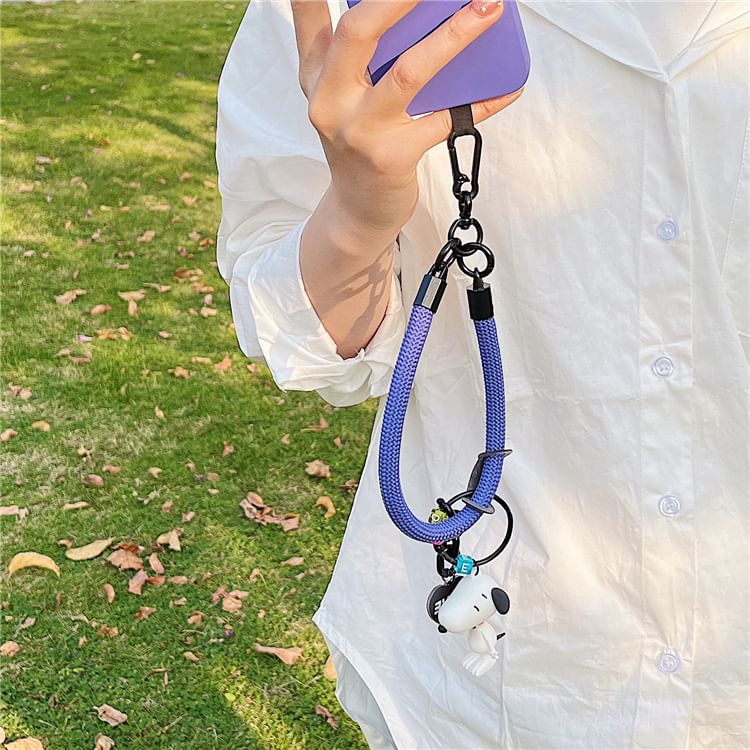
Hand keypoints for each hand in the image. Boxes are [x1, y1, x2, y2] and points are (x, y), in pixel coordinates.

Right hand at [291, 0, 523, 241]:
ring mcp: (359, 131)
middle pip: (359, 33)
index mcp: (316, 78)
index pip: (310, 18)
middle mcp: (330, 101)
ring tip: (488, 8)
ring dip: (454, 36)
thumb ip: (355, 57)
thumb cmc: (359, 144)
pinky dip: (482, 102)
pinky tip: (509, 86)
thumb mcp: (341, 99)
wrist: (358, 211)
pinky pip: (445, 121)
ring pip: (408, 73)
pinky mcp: (391, 157)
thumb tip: (410, 13)